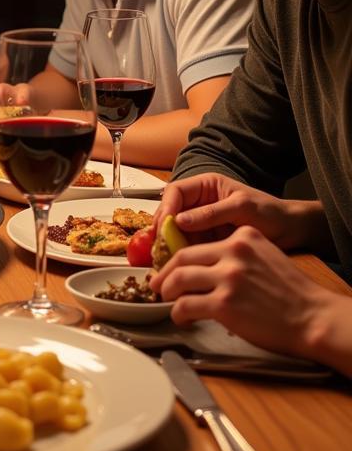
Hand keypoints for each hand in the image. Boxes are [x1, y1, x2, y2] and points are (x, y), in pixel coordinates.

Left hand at [150, 225, 330, 360]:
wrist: (315, 318)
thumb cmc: (293, 294)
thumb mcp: (265, 257)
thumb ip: (237, 255)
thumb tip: (208, 266)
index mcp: (242, 237)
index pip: (200, 243)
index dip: (179, 257)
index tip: (171, 266)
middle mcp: (233, 252)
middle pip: (183, 258)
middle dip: (165, 272)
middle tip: (158, 283)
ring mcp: (228, 277)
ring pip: (178, 279)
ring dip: (167, 291)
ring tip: (167, 299)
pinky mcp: (224, 304)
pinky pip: (186, 305)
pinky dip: (178, 312)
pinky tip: (181, 318)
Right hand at [155, 173, 315, 251]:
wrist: (292, 232)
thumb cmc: (271, 212)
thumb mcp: (242, 208)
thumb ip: (211, 213)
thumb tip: (179, 220)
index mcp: (205, 186)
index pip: (176, 192)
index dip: (166, 207)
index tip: (164, 225)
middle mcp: (199, 203)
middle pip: (170, 213)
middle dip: (162, 228)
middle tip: (158, 246)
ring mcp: (201, 223)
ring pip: (174, 231)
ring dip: (167, 244)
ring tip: (163, 258)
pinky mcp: (206, 241)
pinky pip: (187, 245)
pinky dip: (180, 254)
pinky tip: (177, 264)